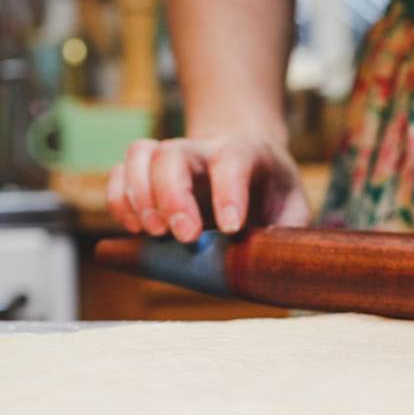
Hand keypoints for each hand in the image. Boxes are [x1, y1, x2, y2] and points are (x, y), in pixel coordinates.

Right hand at [107, 137, 310, 242]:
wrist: (248, 161)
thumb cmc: (272, 193)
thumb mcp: (294, 209)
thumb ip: (289, 234)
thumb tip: (276, 265)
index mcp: (247, 153)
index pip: (232, 160)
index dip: (228, 193)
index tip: (231, 229)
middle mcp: (204, 149)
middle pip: (173, 154)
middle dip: (172, 198)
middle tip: (185, 238)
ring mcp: (171, 157)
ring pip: (140, 155)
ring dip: (139, 197)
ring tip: (154, 234)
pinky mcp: (147, 172)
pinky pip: (119, 172)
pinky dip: (119, 201)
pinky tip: (135, 228)